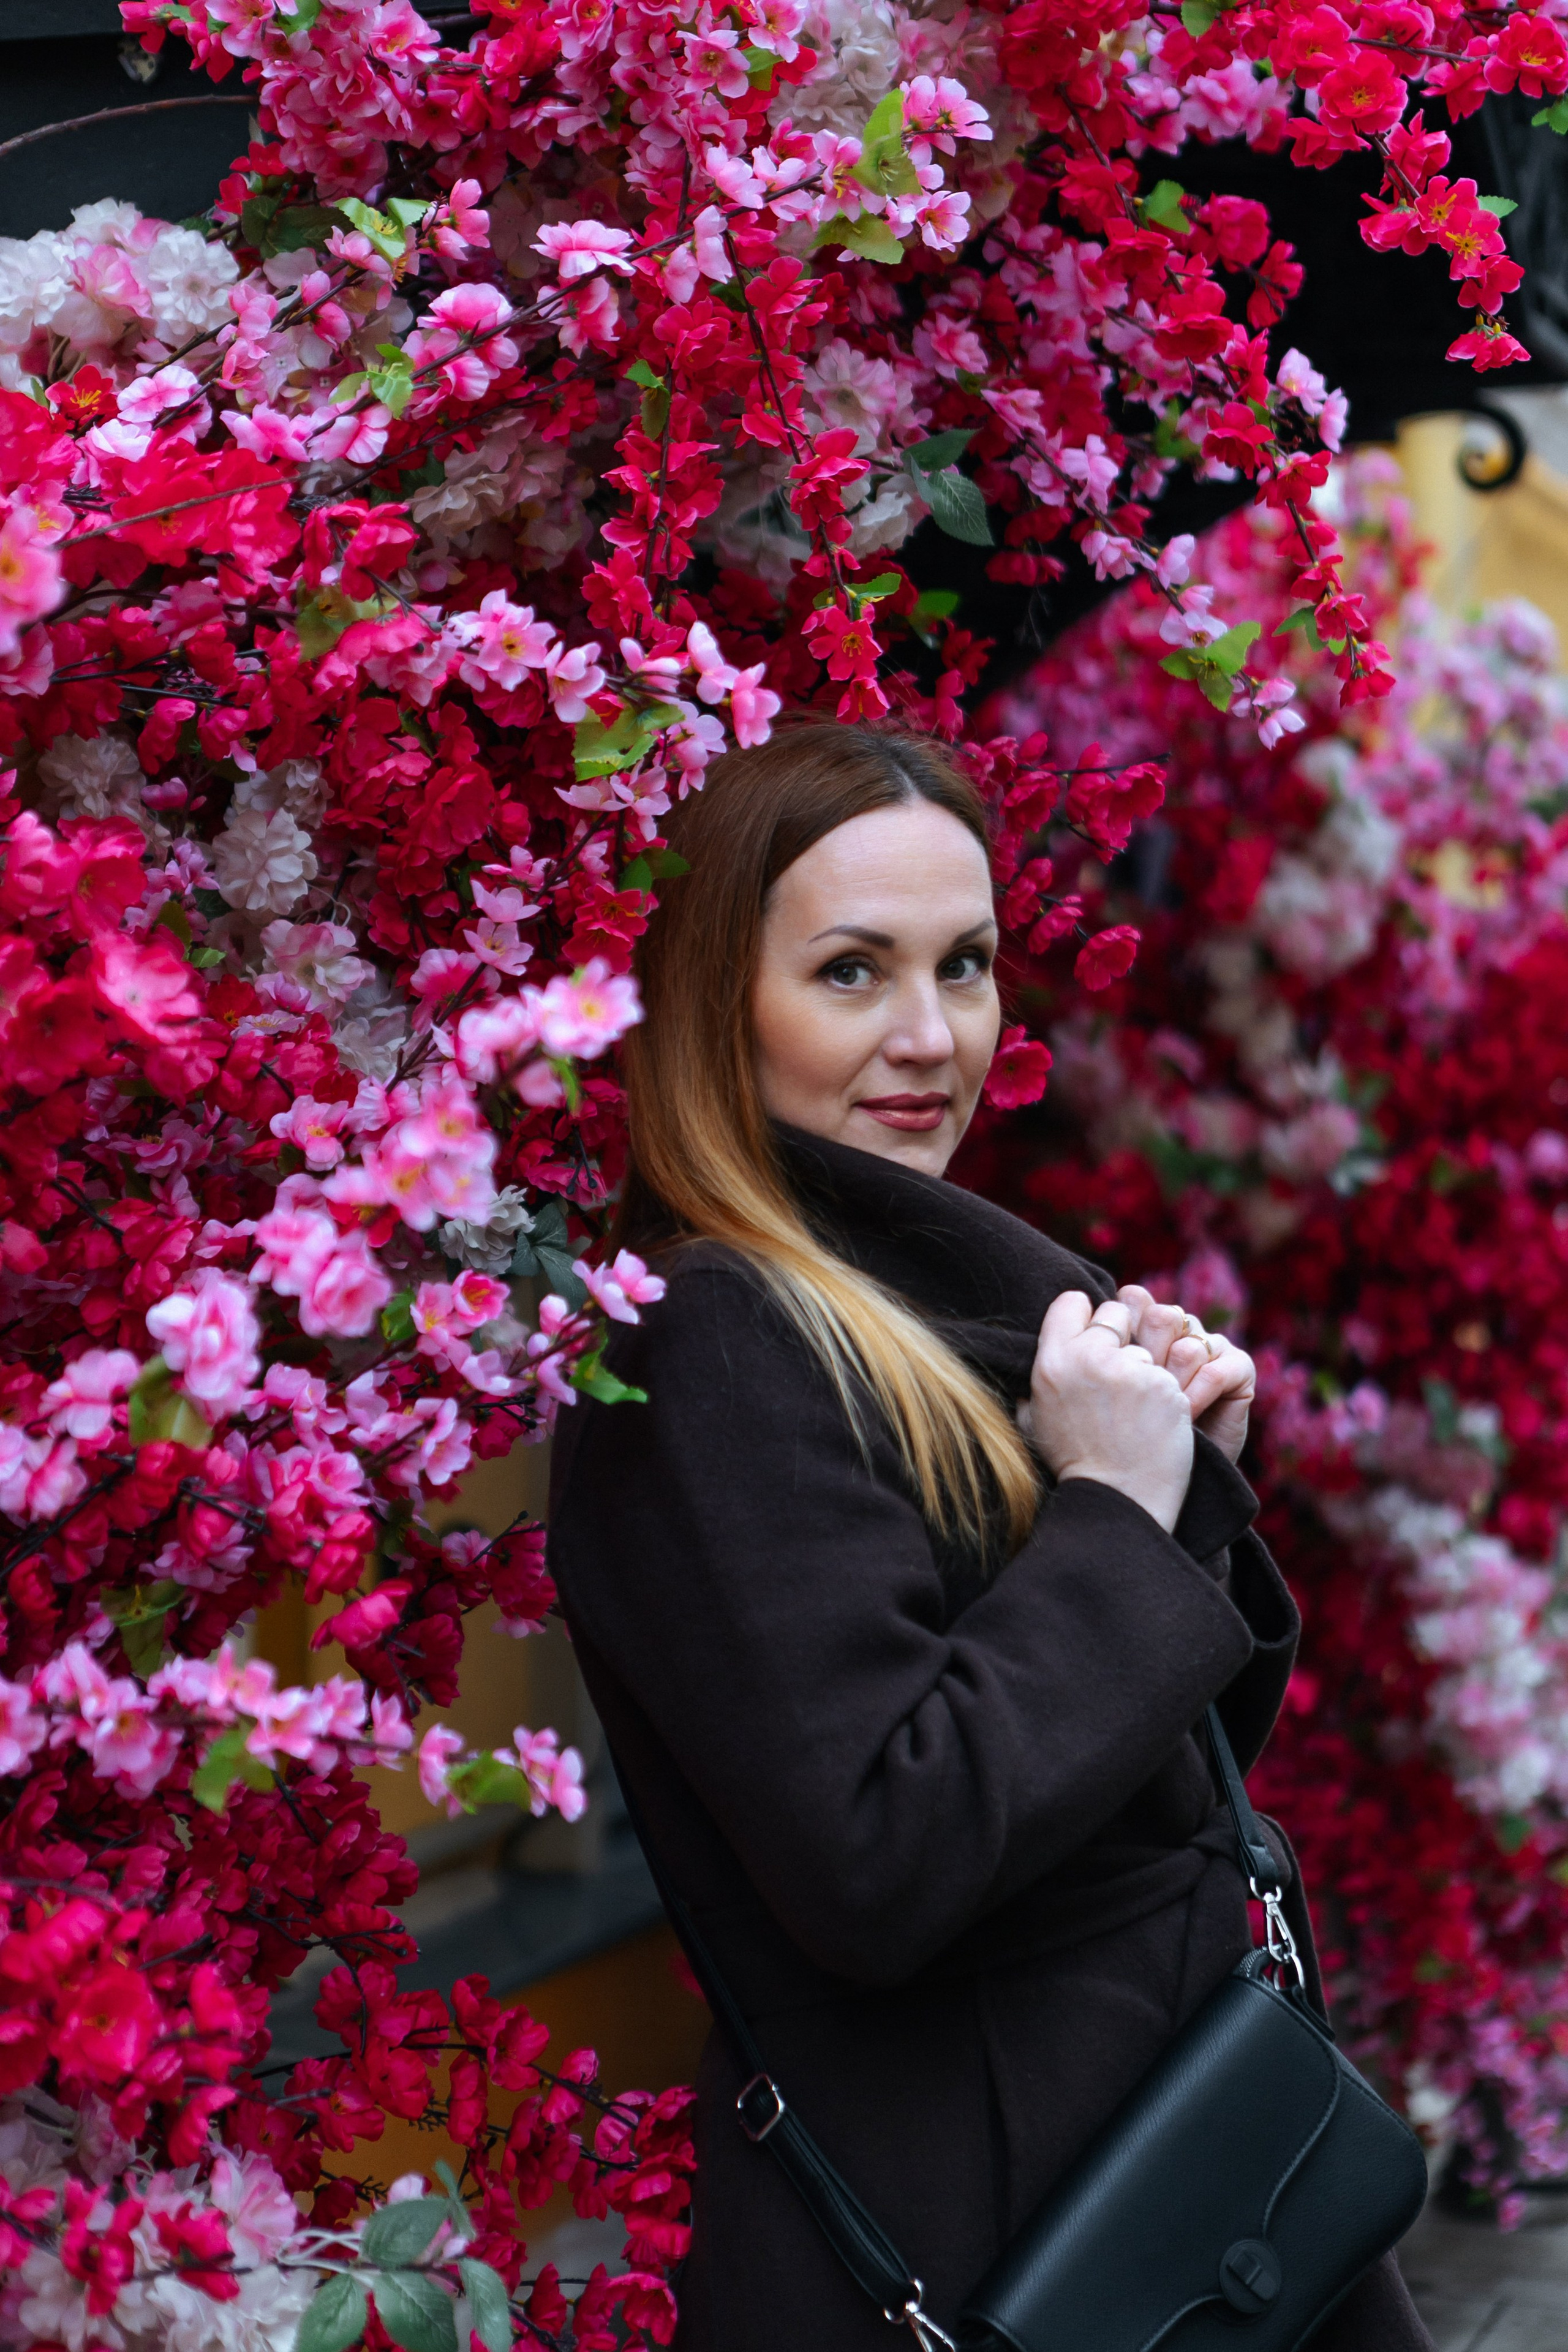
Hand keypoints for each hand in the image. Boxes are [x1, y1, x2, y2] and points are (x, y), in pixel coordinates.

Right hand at [1028, 1290, 1193, 1532]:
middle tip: (1115, 1373)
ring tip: (1132, 1407)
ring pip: (1146, 1343)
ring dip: (1143, 1366)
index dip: (1083, 1317)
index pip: (1072, 1301)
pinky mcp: (1167, 1386)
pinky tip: (1153, 1418)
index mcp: (1052, 1362)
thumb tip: (1041, 1353)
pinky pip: (1169, 1370)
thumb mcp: (1035, 1419)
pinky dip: (1164, 1390)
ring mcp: (1132, 1370)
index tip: (1089, 1337)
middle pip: (1114, 1312)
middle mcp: (1090, 1358)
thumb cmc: (1073, 1461)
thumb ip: (1033, 1380)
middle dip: (1117, 1336)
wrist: (1117, 1501)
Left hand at [1116, 1284, 1254, 1465]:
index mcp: (1141, 1327)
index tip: (1111, 1365)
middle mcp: (1177, 1332)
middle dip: (1147, 1359)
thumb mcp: (1101, 1388)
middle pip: (1161, 1316)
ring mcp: (1209, 1348)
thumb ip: (1098, 1346)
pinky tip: (1189, 1416)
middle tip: (1140, 1392)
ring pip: (1189, 1346)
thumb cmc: (1125, 1436)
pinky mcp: (1239, 1370)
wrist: (1160, 1481)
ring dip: (1172, 1387)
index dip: (1122, 1328)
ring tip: (1164, 1412)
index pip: (1133, 1299)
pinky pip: (1218, 1368)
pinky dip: (1200, 1395)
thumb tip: (1098, 1298)